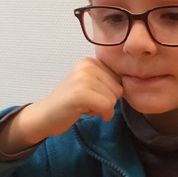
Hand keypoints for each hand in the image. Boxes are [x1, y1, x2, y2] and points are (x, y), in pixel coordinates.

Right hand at [0, 58, 122, 153]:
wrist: (44, 115)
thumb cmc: (69, 104)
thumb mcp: (89, 84)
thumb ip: (107, 81)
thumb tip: (133, 84)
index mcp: (90, 61)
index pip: (119, 79)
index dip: (108, 93)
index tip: (90, 96)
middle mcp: (87, 65)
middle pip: (118, 89)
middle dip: (106, 101)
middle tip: (85, 102)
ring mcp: (83, 78)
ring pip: (113, 99)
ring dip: (102, 109)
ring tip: (83, 106)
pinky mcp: (80, 93)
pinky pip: (107, 106)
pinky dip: (102, 114)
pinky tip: (86, 112)